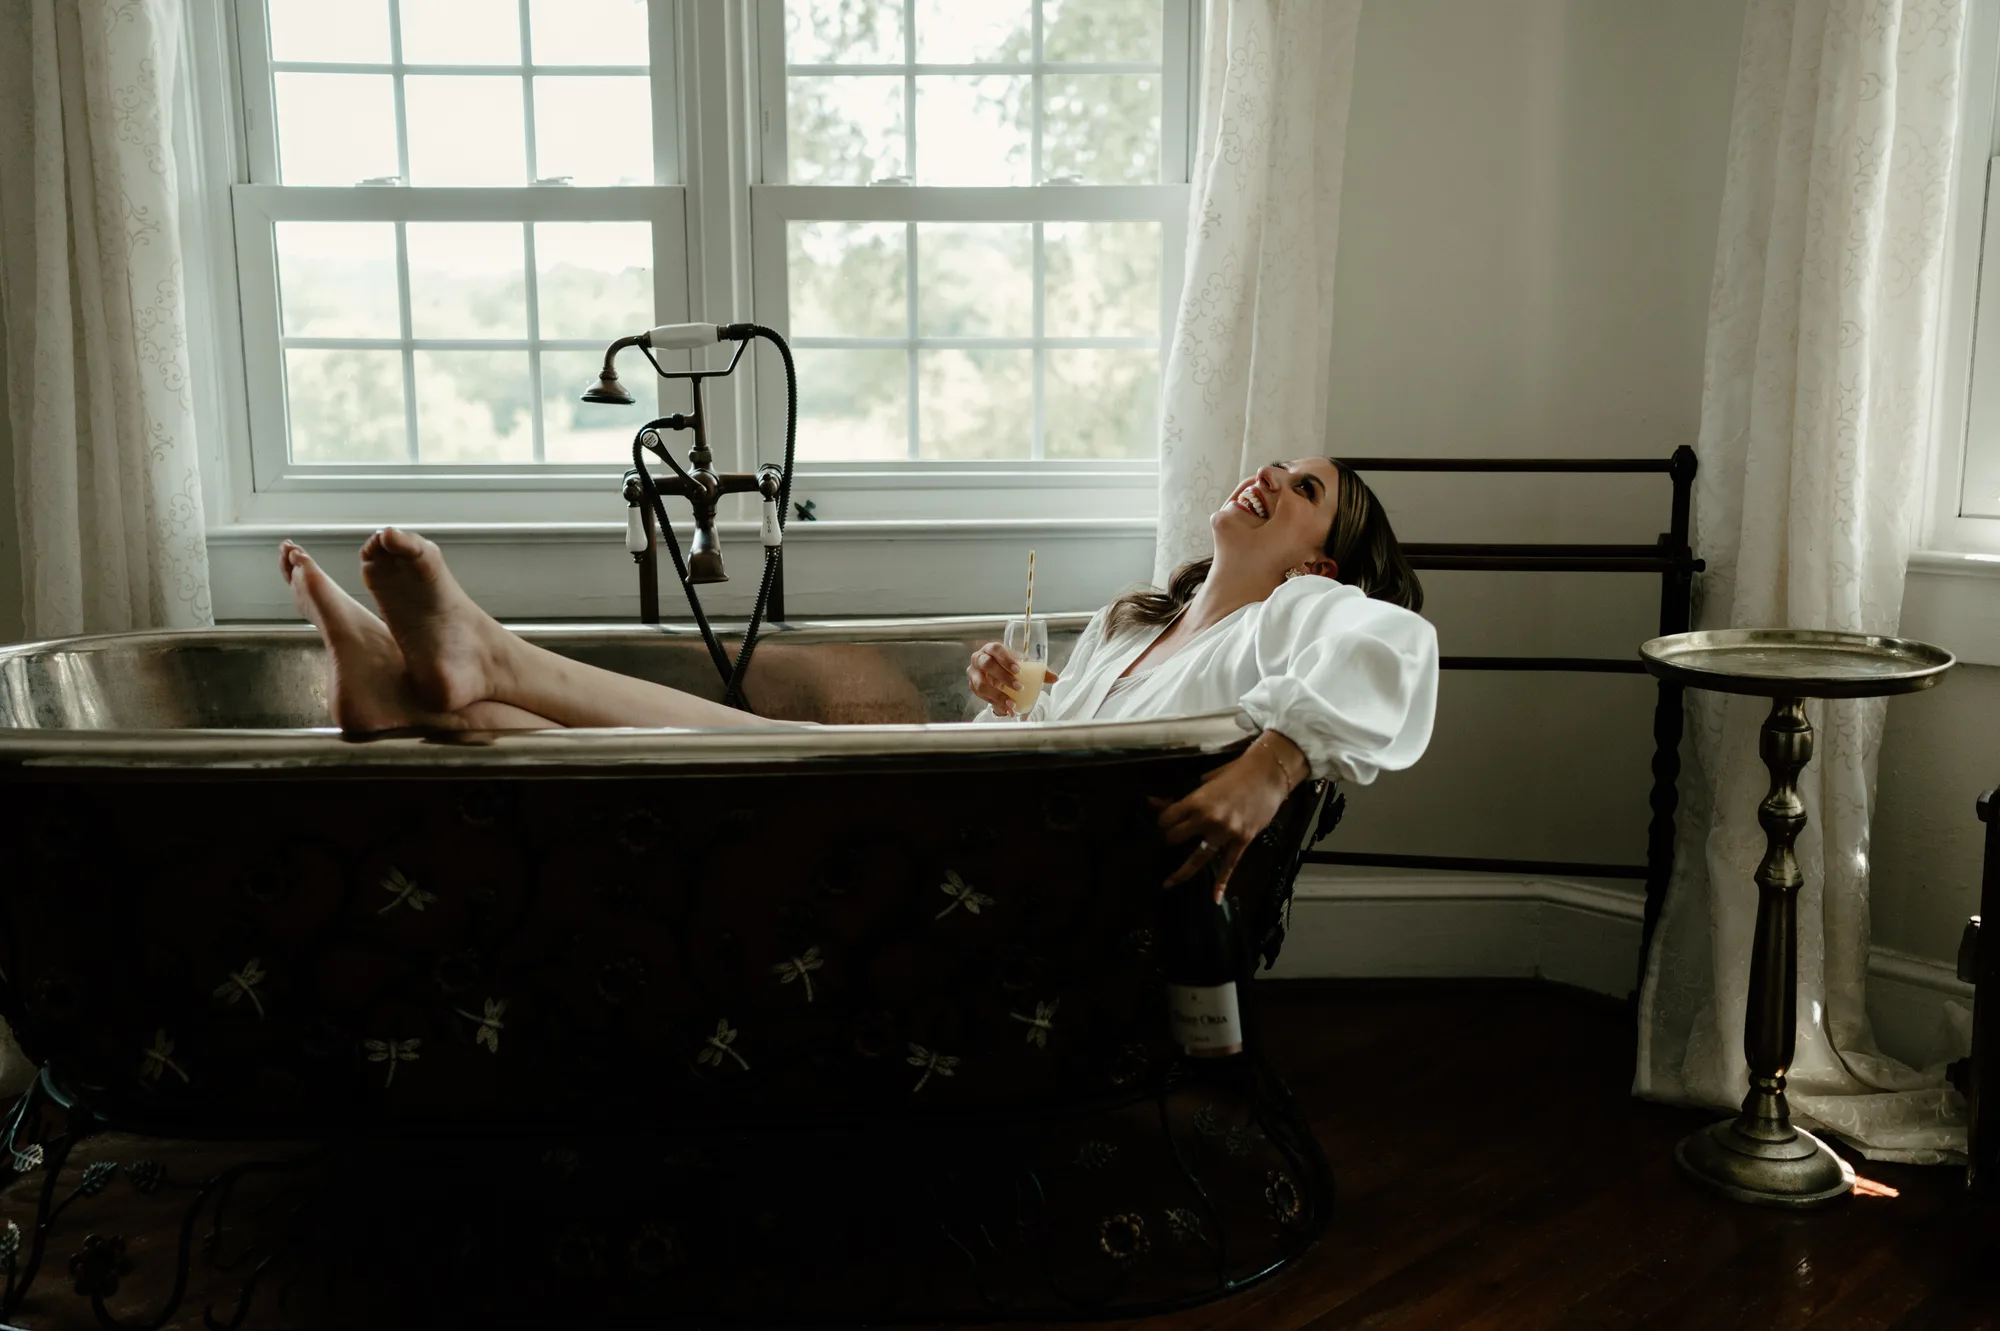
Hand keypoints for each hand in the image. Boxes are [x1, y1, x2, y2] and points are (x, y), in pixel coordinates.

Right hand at [966, 641, 1059, 716]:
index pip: (996, 649)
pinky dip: (995, 704)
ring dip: (997, 695)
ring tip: (1012, 704)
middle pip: (987, 665)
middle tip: (1019, 687)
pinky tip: (1006, 710)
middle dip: (1003, 677)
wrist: (994, 674)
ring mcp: (973, 673)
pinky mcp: (972, 686)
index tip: (1018, 670)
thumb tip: (1055, 678)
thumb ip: (1038, 671)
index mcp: (991, 648)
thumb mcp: (1022, 666)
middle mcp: (979, 658)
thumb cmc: (1008, 666)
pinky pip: (981, 697)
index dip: (1006, 659)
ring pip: (981, 684)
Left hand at [1153, 733, 1307, 900]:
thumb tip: (1153, 802)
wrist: (1268, 774)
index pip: (1167, 819)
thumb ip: (1182, 796)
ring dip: (1181, 871)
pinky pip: (1229, 865)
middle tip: (1174, 838)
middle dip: (1172, 838)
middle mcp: (1208, 818)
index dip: (1162, 821)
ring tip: (1168, 883)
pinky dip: (1221, 883)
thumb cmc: (1236, 772)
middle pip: (1176, 838)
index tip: (1164, 821)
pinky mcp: (1242, 840)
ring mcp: (1226, 832)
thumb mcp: (1206, 780)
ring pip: (1197, 857)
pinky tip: (1215, 897)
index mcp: (1197, 800)